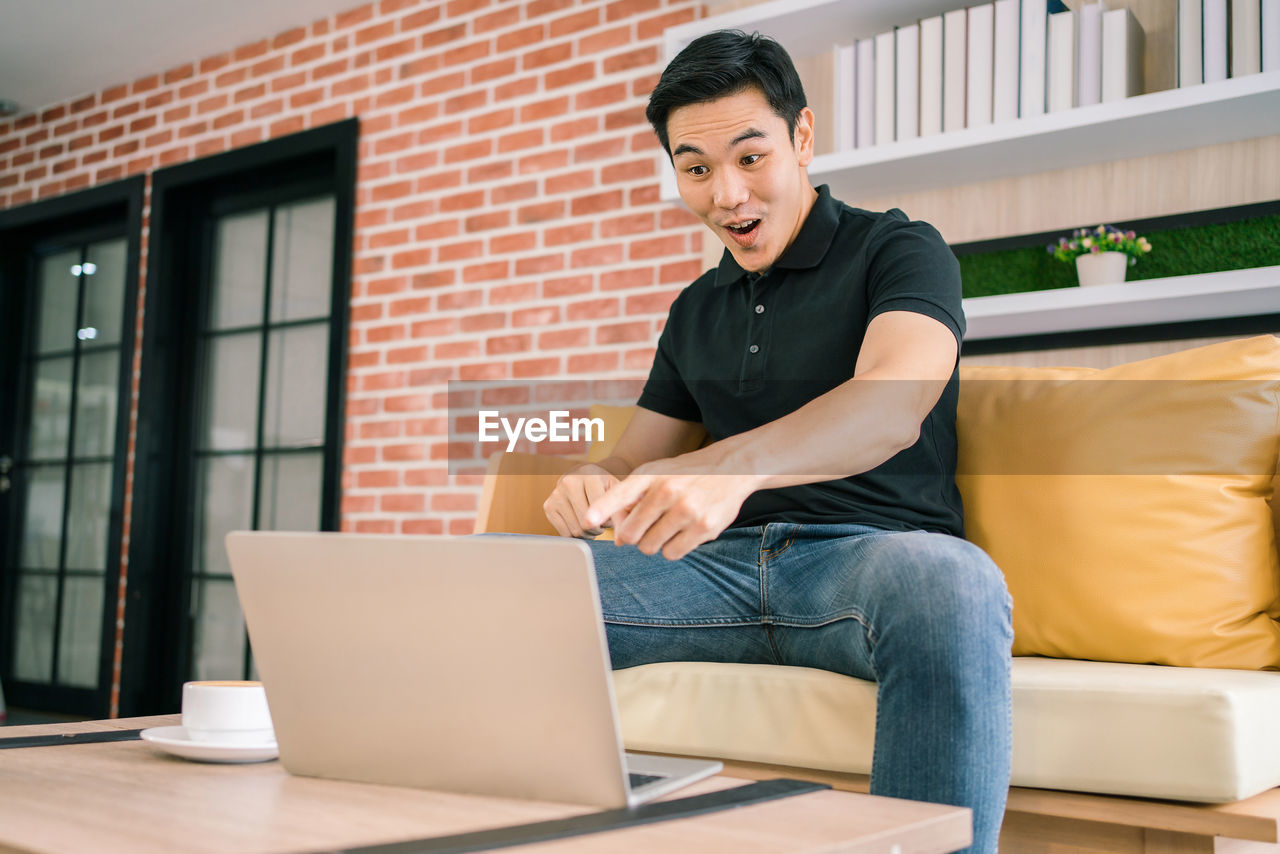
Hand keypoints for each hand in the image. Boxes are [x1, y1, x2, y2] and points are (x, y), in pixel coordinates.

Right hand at [543, 463, 620, 538]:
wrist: (586, 475)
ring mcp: (556, 493)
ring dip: (587, 533)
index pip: (599, 509)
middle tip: (602, 525)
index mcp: (589, 475)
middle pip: (585, 522)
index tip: (610, 520)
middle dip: (597, 529)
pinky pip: (563, 533)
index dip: (608, 521)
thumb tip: (620, 530)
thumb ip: (620, 506)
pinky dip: (574, 535)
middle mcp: (569, 481)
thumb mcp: (616, 490)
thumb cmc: (605, 486)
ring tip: (592, 525)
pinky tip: (580, 525)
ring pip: (575, 530)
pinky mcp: (548, 505)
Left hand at [583, 457, 758, 560]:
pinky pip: (672, 553)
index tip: (587, 519)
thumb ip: (631, 497)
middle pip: (631, 534)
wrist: (732, 468)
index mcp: (651, 474)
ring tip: (666, 526)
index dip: (602, 508)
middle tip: (643, 528)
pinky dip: (672, 549)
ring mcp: (687, 510)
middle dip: (631, 537)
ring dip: (653, 543)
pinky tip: (681, 532)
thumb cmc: (685, 474)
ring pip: (650, 547)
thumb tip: (617, 535)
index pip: (621, 493)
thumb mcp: (656, 473)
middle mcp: (668, 490)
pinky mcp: (704, 527)